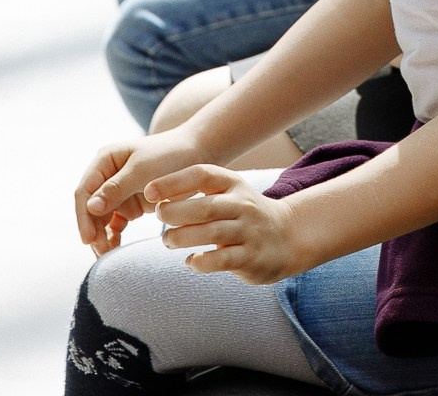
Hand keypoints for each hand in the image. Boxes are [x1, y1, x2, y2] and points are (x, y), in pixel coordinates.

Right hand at [75, 128, 209, 253]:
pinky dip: (113, 236)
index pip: (85, 191)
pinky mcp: (130, 203)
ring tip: (107, 255)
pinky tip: (114, 249)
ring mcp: (118, 191)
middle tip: (100, 253)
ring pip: (100, 219)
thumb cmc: (170, 155)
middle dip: (93, 230)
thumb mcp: (142, 170)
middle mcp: (107, 175)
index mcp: (105, 160)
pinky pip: (115, 223)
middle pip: (90, 208)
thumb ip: (116, 188)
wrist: (199, 154)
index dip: (83, 216)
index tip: (88, 239)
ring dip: (101, 236)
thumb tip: (90, 207)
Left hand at [145, 164, 310, 284]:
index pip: (202, 175)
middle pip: (204, 207)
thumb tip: (151, 192)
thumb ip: (197, 191)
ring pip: (211, 233)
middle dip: (174, 213)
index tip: (149, 192)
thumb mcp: (227, 193)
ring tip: (168, 241)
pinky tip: (191, 262)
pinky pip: (221, 260)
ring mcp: (248, 231)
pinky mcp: (251, 257)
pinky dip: (200, 262)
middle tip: (159, 218)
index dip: (173, 182)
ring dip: (182, 238)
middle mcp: (242, 205)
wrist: (288, 236)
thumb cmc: (243, 214)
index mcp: (233, 184)